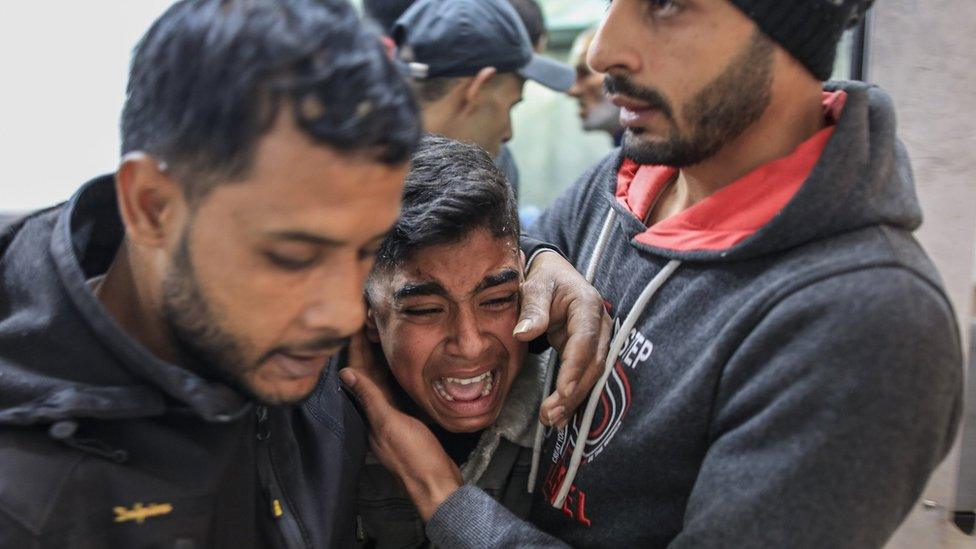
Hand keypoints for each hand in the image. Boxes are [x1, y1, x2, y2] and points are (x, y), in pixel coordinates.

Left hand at [340, 333, 461, 521]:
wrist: (438, 486)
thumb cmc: (415, 459)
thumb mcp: (391, 424)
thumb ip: (370, 399)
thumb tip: (345, 373)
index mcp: (369, 416)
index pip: (358, 376)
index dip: (355, 351)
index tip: (354, 327)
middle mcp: (377, 417)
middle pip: (368, 377)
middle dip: (365, 351)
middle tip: (366, 323)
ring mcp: (393, 421)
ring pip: (382, 385)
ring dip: (380, 362)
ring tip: (380, 338)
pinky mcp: (409, 424)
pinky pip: (397, 395)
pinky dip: (396, 379)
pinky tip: (401, 369)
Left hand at [516, 251, 611, 427]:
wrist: (554, 275)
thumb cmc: (544, 279)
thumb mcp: (534, 287)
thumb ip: (532, 309)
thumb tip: (523, 333)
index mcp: (587, 306)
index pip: (584, 341)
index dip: (575, 368)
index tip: (562, 391)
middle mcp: (600, 325)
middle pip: (592, 364)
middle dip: (574, 392)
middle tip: (551, 415)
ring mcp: (598, 340)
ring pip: (592, 375)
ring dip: (574, 400)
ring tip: (553, 420)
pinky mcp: (589, 351)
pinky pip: (585, 376)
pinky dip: (573, 396)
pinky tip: (561, 416)